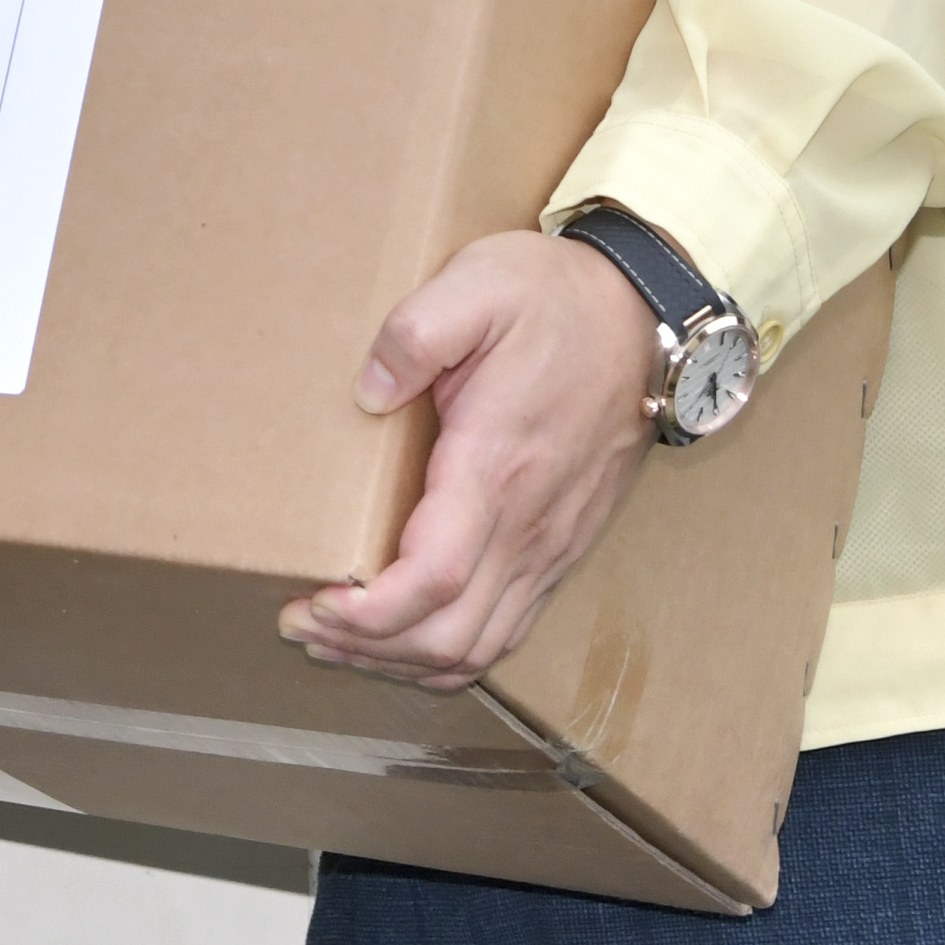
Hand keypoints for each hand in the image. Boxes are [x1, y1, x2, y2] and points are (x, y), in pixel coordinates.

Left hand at [282, 226, 657, 690]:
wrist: (644, 317)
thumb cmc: (558, 302)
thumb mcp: (478, 285)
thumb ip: (414, 334)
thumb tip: (367, 391)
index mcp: (497, 467)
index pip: (435, 580)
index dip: (368, 615)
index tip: (312, 605)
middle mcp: (529, 524)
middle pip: (449, 636)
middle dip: (366, 648)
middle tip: (300, 624)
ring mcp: (551, 544)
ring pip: (479, 647)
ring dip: (403, 660)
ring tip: (339, 641)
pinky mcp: (562, 547)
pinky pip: (508, 630)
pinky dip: (450, 653)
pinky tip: (406, 637)